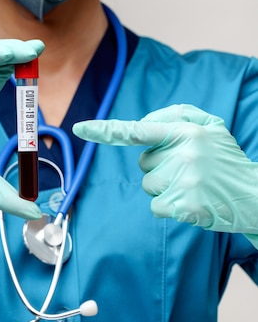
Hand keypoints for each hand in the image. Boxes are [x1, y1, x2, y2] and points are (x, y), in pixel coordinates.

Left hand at [73, 104, 257, 234]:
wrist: (255, 195)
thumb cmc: (226, 159)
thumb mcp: (211, 126)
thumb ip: (178, 114)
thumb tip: (142, 122)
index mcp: (186, 131)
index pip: (138, 130)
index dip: (106, 130)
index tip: (80, 128)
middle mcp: (184, 153)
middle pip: (144, 163)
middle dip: (160, 166)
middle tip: (189, 170)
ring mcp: (184, 181)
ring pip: (148, 186)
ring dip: (165, 188)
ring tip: (193, 186)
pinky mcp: (185, 206)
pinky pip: (156, 207)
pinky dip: (170, 207)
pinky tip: (192, 202)